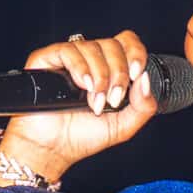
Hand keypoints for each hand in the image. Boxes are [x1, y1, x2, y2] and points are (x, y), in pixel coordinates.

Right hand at [0, 30, 159, 180]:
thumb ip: (143, 107)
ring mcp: (68, 59)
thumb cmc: (81, 137)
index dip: (135, 52)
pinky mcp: (47, 59)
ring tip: (94, 101)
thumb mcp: (123, 126)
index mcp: (109, 70)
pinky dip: (80, 67)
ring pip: (92, 46)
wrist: (52, 149)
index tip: (136, 74)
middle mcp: (90, 61)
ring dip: (99, 76)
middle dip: (118, 73)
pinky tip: (82, 85)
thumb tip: (146, 79)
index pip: (126, 42)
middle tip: (112, 99)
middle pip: (112, 44)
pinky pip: (67, 50)